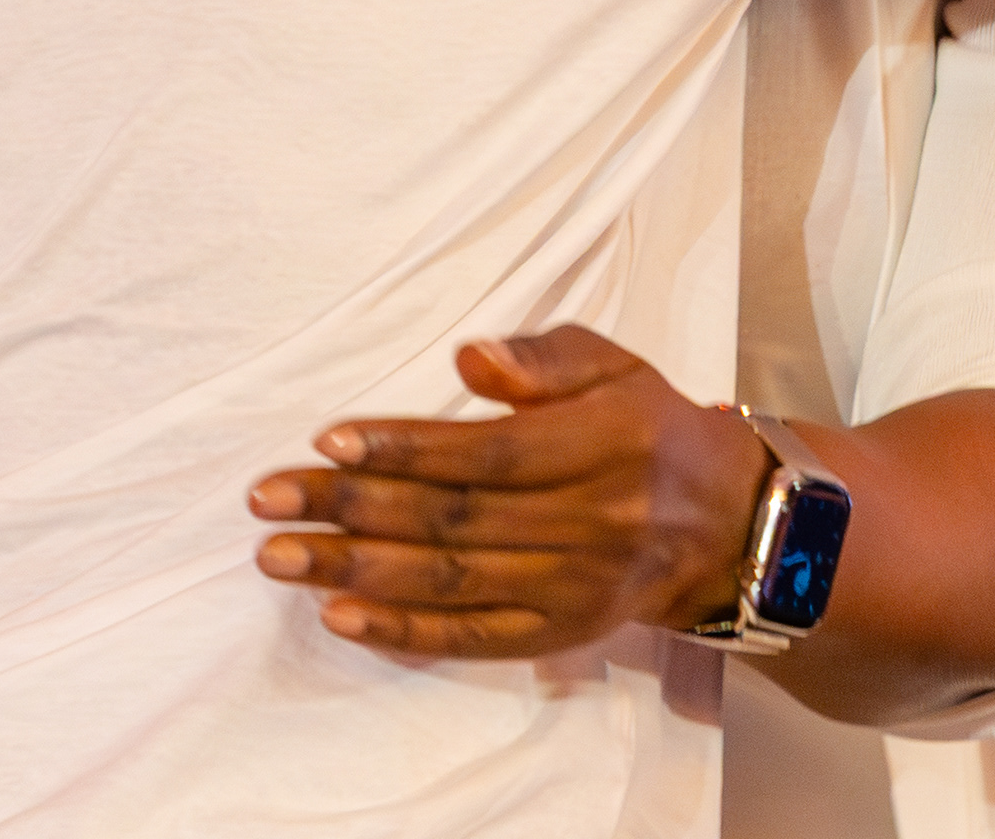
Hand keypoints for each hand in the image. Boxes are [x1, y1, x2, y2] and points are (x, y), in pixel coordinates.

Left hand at [246, 327, 760, 659]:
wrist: (726, 526)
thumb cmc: (649, 427)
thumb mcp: (614, 365)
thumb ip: (543, 357)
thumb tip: (469, 355)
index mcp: (602, 446)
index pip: (487, 454)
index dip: (405, 449)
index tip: (327, 441)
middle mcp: (589, 523)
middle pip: (453, 520)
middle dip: (350, 510)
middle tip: (267, 501)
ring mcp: (571, 587)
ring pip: (450, 582)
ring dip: (354, 570)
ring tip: (277, 554)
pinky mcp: (558, 632)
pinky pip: (472, 638)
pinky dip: (402, 632)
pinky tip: (338, 614)